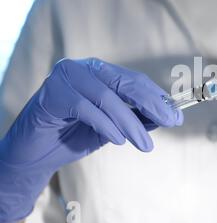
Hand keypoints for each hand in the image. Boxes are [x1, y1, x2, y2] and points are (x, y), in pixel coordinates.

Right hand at [0, 58, 181, 222]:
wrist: (34, 154)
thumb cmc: (73, 136)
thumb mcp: (112, 128)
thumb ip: (135, 118)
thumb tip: (165, 116)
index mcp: (99, 72)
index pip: (135, 80)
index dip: (157, 97)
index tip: (176, 115)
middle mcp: (83, 68)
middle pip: (125, 83)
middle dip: (152, 104)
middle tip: (170, 122)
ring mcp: (66, 78)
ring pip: (107, 97)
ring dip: (130, 123)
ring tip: (144, 144)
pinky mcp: (52, 93)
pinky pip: (86, 108)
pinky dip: (106, 124)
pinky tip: (118, 139)